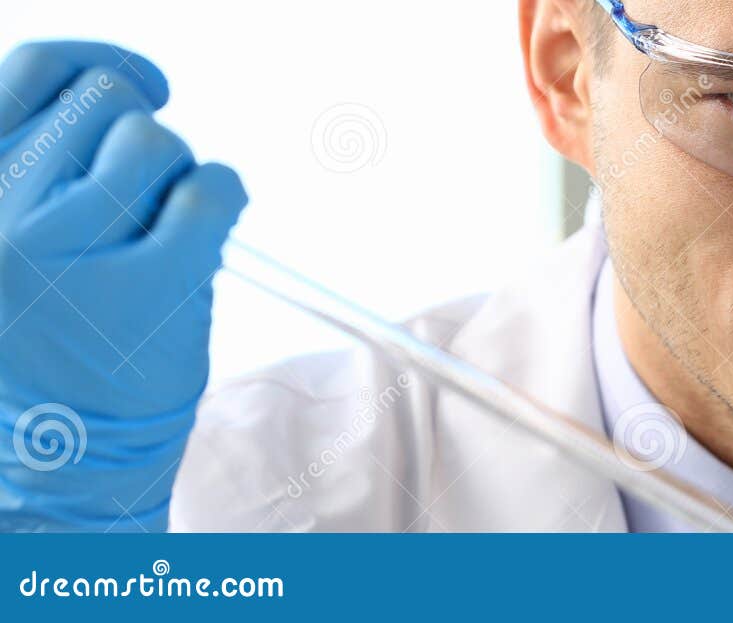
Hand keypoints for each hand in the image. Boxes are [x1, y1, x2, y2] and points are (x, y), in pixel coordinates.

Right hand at [0, 41, 247, 530]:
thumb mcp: (9, 240)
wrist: (59, 456)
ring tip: (158, 236)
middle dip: (142, 141)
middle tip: (141, 203)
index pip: (29, 71)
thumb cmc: (44, 338)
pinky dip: (222, 198)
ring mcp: (70, 251)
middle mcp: (1, 216)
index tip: (144, 83)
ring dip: (177, 177)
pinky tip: (205, 233)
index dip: (101, 64)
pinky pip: (211, 191)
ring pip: (158, 143)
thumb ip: (38, 163)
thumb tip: (125, 83)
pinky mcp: (146, 285)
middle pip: (107, 106)